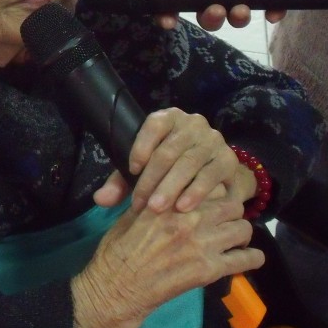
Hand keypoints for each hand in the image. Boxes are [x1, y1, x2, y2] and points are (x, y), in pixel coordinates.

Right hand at [71, 192, 263, 327]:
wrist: (117, 288)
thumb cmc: (116, 252)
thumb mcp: (129, 216)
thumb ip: (152, 201)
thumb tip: (166, 193)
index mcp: (169, 201)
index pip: (207, 184)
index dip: (211, 191)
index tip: (211, 200)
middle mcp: (190, 217)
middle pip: (231, 205)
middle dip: (231, 212)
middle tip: (225, 222)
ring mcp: (203, 243)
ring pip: (243, 228)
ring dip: (241, 233)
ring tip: (235, 240)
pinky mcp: (209, 269)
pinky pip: (245, 259)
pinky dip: (252, 258)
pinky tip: (250, 258)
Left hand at [92, 108, 255, 214]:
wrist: (209, 170)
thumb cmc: (167, 169)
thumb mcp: (142, 171)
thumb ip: (120, 183)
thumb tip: (99, 199)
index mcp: (168, 118)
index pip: (154, 124)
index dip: (141, 146)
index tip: (131, 170)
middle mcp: (193, 124)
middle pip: (169, 150)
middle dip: (152, 179)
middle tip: (141, 204)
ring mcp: (212, 140)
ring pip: (189, 163)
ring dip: (171, 187)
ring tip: (157, 209)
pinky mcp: (227, 159)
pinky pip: (211, 174)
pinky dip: (196, 191)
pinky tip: (183, 207)